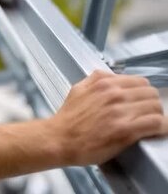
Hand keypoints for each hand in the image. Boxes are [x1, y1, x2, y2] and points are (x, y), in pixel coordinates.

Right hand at [48, 70, 167, 165]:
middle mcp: (114, 95)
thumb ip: (94, 79)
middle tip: (145, 114)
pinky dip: (159, 127)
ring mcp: (120, 112)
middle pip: (151, 94)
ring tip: (150, 124)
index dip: (143, 93)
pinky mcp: (125, 130)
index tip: (141, 102)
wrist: (58, 139)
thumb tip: (109, 77)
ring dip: (156, 116)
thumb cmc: (67, 119)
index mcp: (104, 83)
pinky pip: (155, 123)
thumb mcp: (77, 89)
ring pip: (156, 107)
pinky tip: (153, 131)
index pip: (140, 82)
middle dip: (151, 104)